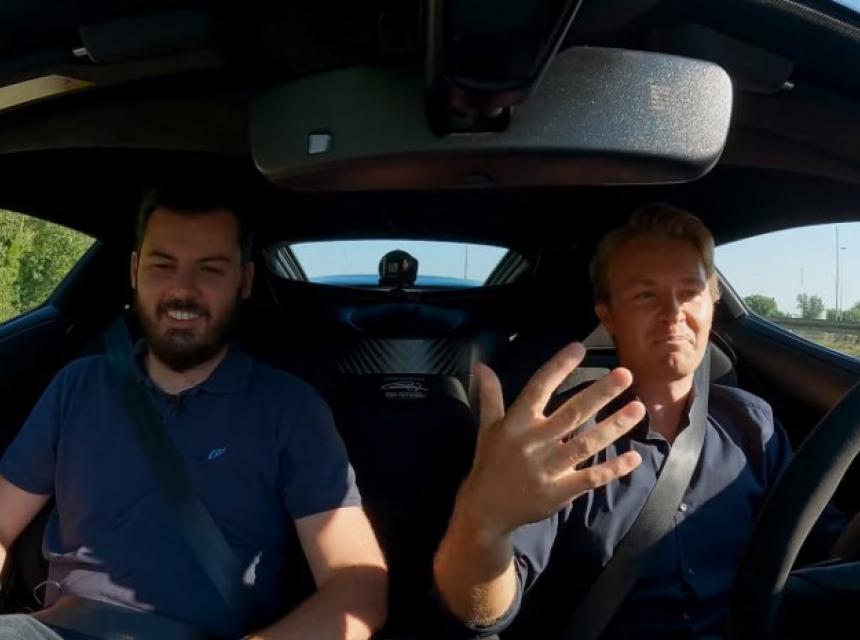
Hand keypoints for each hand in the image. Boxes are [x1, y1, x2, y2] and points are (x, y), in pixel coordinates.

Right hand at [457, 342, 643, 535]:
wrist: (486, 509)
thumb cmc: (490, 462)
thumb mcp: (487, 427)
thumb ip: (490, 395)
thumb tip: (482, 366)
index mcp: (516, 423)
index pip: (539, 388)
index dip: (558, 367)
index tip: (579, 348)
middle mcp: (534, 442)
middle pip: (573, 413)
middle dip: (601, 393)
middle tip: (626, 374)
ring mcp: (549, 468)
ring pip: (587, 443)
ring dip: (614, 426)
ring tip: (638, 408)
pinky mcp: (560, 491)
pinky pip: (591, 478)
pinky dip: (613, 468)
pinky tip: (634, 457)